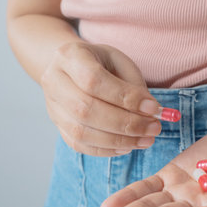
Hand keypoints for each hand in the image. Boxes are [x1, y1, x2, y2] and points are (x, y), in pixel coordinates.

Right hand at [41, 42, 161, 155]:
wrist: (72, 69)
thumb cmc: (102, 64)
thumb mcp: (120, 63)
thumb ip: (134, 87)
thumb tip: (151, 114)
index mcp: (70, 56)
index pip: (94, 80)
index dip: (125, 97)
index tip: (154, 108)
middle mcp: (54, 81)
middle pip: (86, 109)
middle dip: (125, 123)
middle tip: (154, 128)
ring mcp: (53, 107)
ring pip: (81, 132)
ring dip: (119, 140)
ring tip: (146, 140)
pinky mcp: (58, 127)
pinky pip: (80, 145)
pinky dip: (107, 150)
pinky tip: (128, 146)